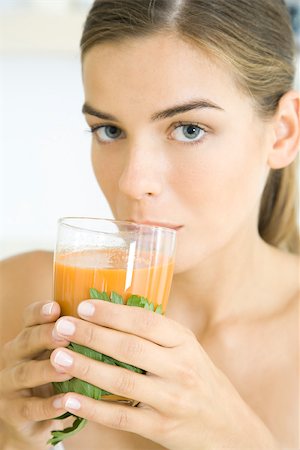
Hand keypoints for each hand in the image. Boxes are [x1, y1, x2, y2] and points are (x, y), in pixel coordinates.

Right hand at [0, 301, 70, 448]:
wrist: (31, 421)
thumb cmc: (54, 378)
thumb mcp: (62, 354)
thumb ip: (77, 337)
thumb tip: (113, 315)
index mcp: (28, 337)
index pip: (29, 318)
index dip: (40, 312)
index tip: (56, 308)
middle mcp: (15, 357)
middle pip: (26, 341)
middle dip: (45, 336)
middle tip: (65, 335)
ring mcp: (10, 385)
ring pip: (24, 373)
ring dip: (46, 371)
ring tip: (67, 370)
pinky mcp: (13, 413)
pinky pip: (28, 408)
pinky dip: (46, 406)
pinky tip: (64, 402)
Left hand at [50, 300, 278, 449]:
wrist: (228, 426)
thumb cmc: (200, 379)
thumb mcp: (187, 349)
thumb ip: (157, 335)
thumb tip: (112, 312)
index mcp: (185, 342)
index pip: (146, 322)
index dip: (113, 313)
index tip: (84, 306)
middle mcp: (181, 368)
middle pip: (130, 348)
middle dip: (92, 335)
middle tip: (62, 327)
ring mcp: (172, 399)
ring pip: (123, 381)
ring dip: (86, 368)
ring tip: (58, 357)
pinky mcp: (162, 428)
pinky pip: (122, 417)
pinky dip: (93, 408)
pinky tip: (70, 399)